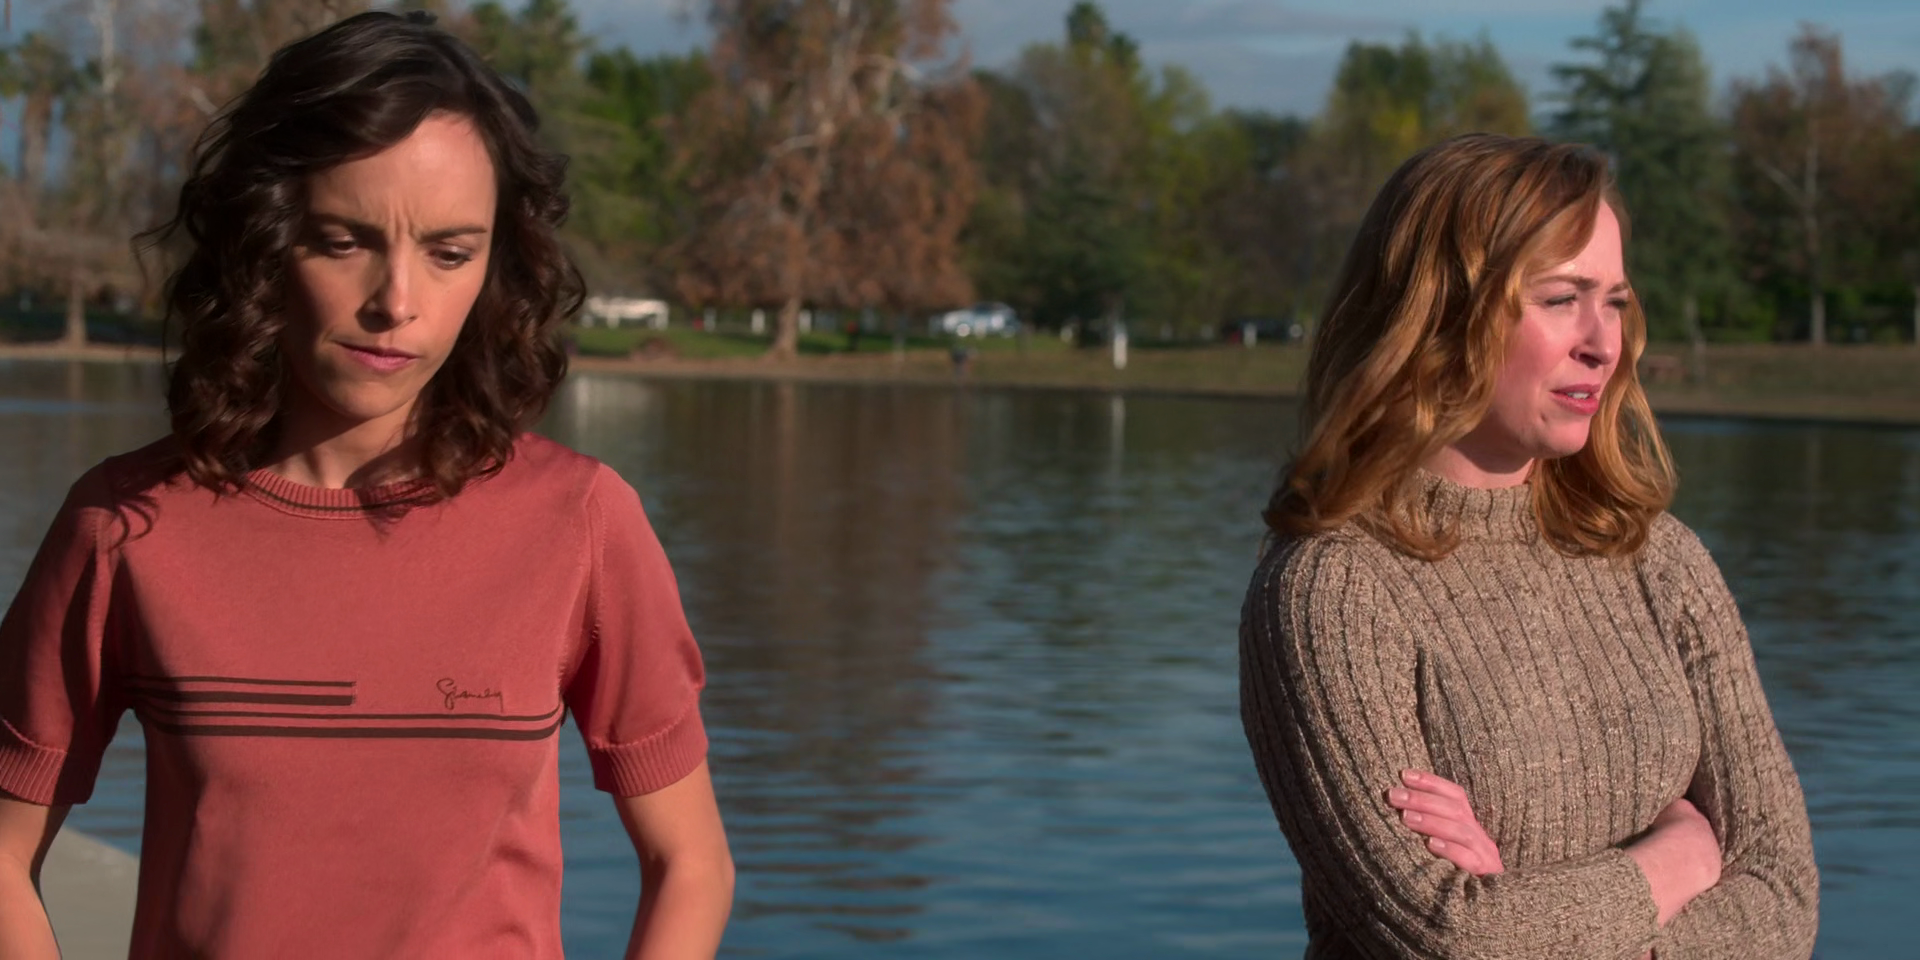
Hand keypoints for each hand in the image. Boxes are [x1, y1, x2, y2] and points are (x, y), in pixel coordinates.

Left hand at [1388, 769, 1503, 875]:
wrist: (1487, 916)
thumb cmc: (1456, 878)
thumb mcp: (1446, 850)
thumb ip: (1430, 831)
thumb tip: (1397, 810)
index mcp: (1471, 827)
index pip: (1456, 796)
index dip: (1431, 782)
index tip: (1404, 774)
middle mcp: (1480, 838)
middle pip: (1455, 810)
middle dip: (1422, 799)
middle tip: (1393, 795)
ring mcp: (1485, 857)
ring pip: (1462, 831)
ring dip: (1432, 822)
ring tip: (1405, 817)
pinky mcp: (1485, 878)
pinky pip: (1470, 861)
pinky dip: (1451, 850)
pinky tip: (1431, 845)